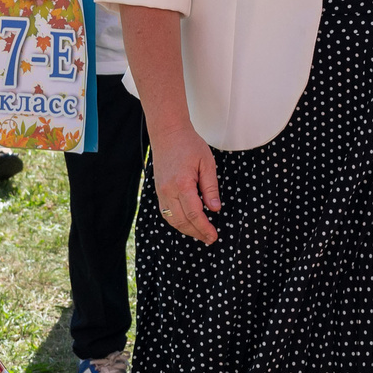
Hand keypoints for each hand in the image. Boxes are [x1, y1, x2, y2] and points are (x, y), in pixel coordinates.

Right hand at [151, 124, 221, 242]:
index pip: (195, 214)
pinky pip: (166, 213)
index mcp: (182, 184)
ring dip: (186, 230)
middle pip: (182, 221)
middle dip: (197, 233)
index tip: (214, 236)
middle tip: (210, 239)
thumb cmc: (189, 145)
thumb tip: (215, 209)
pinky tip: (187, 223)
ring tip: (200, 234)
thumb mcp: (207, 163)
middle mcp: (168, 191)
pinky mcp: (158, 191)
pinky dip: (176, 222)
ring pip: (172, 220)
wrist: (168, 134)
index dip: (204, 228)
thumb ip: (210, 188)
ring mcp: (161, 192)